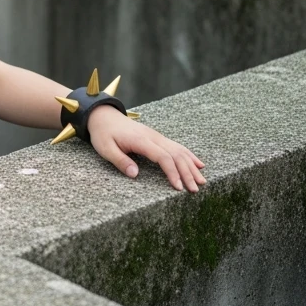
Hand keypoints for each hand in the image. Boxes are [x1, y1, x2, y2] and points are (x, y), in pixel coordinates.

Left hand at [86, 106, 205, 191]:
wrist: (104, 116)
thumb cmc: (103, 134)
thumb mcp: (105, 149)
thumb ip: (120, 161)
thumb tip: (135, 174)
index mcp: (141, 141)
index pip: (163, 157)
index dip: (172, 173)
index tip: (178, 187)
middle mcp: (153, 137)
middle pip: (176, 155)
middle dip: (187, 173)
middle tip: (195, 189)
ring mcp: (157, 136)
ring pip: (180, 150)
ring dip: (192, 166)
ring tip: (202, 181)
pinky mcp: (157, 138)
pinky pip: (177, 146)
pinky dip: (189, 156)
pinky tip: (199, 164)